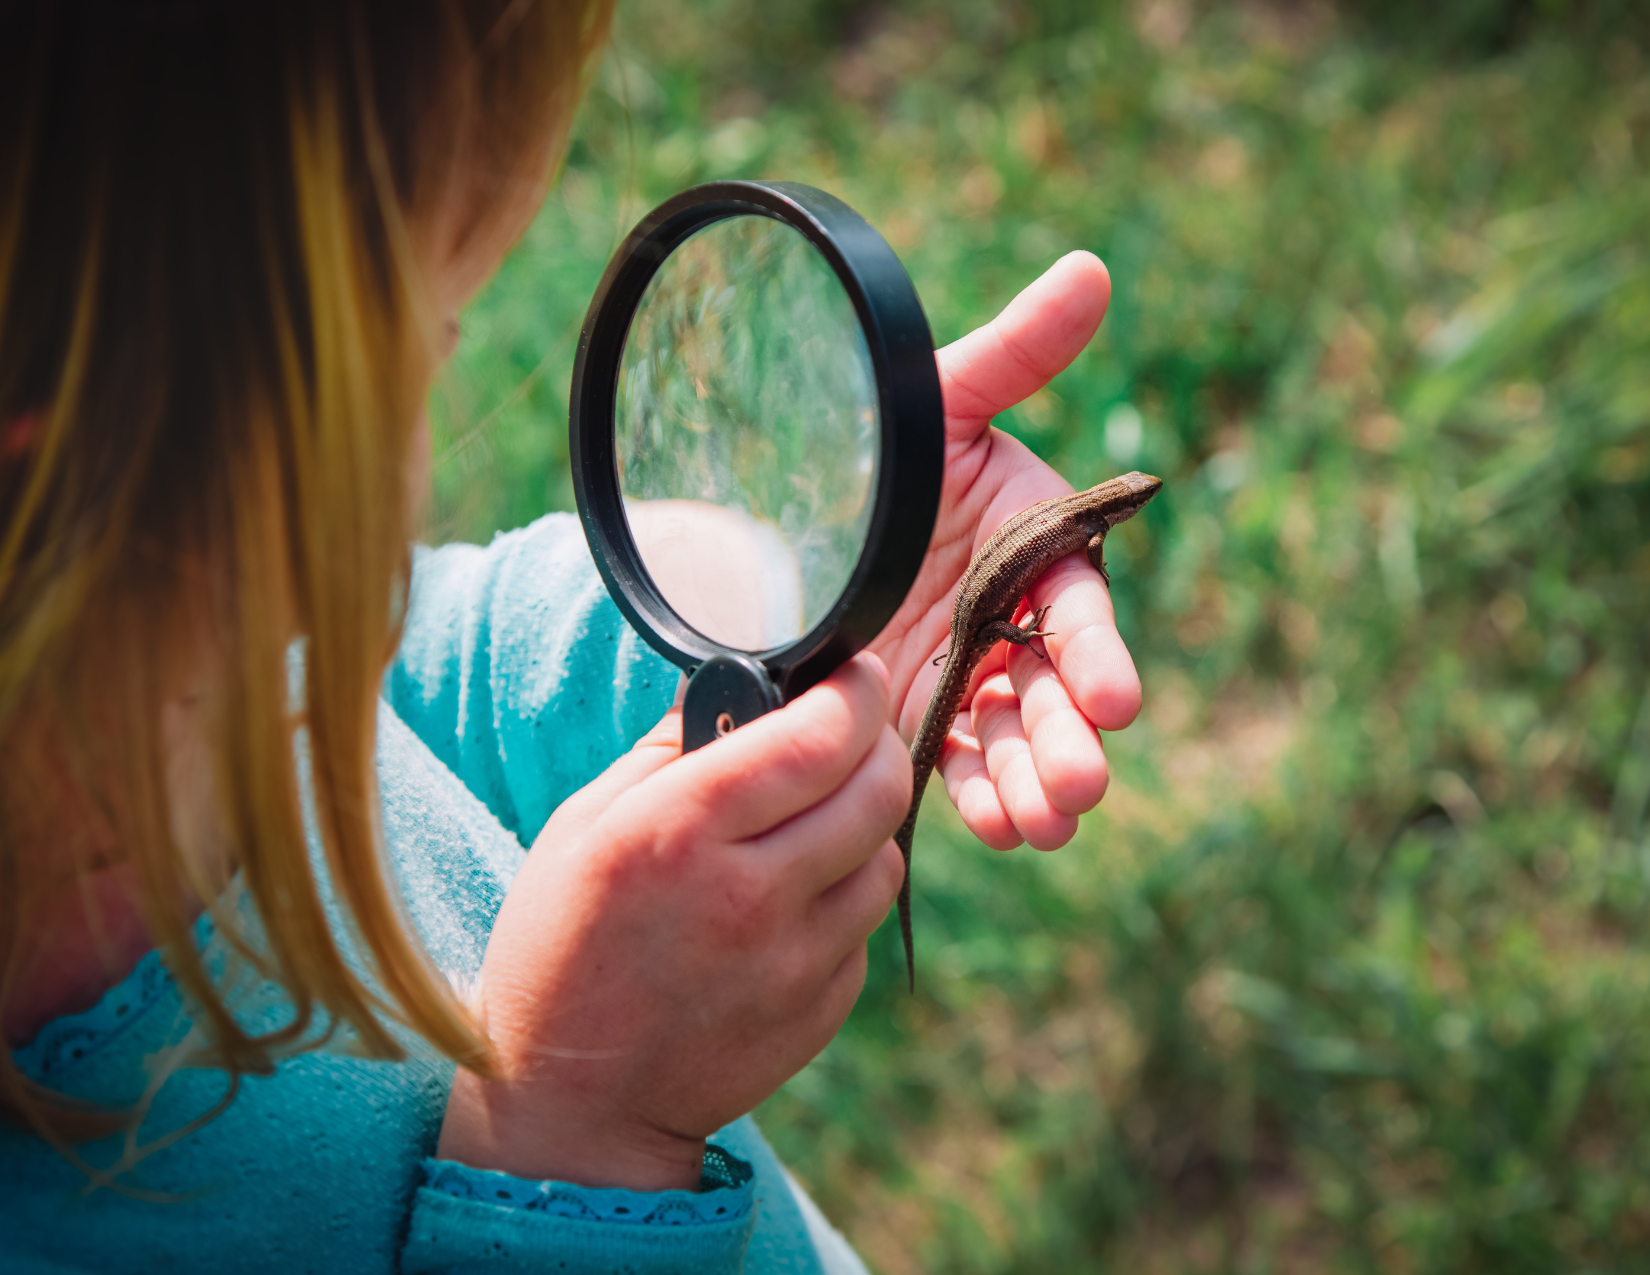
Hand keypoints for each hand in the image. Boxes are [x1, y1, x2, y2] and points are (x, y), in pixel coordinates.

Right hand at [437, 653, 908, 1191]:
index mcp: (679, 833)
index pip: (817, 738)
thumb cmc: (562, 947)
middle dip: (878, 742)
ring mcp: (794, 962)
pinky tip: (792, 900)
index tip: (852, 674)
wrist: (574, 1101)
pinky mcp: (821, 1010)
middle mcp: (749, 896)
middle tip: (852, 735)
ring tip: (813, 822)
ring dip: (864, 824)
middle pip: (878, 790)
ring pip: (887, 857)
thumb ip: (668, 750)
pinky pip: (863, 926)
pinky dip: (843, 897)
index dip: (853, 691)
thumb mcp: (582, 826)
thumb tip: (742, 689)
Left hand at [868, 251, 1142, 850]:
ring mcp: (971, 674)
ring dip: (1035, 782)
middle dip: (1070, 737)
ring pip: (1016, 737)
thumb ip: (1014, 354)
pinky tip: (992, 826)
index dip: (1099, 653)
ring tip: (1042, 824)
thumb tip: (1089, 272)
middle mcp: (1014, 617)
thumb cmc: (878, 448)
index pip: (1079, 607)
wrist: (797, 518)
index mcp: (1035, 547)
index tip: (1115, 701)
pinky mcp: (926, 719)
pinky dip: (979, 795)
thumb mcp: (935, 402)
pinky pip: (960, 764)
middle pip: (1056, 688)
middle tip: (1080, 785)